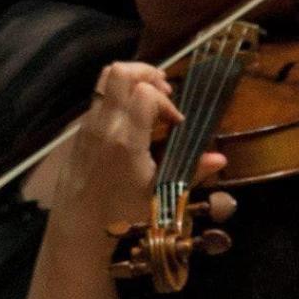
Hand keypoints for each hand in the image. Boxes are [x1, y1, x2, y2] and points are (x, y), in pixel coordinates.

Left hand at [44, 61, 230, 246]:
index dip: (166, 102)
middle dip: (148, 73)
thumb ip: (189, 171)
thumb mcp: (159, 194)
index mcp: (125, 140)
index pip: (146, 93)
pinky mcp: (81, 128)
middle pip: (120, 72)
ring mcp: (89, 124)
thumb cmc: (120, 214)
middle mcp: (104, 124)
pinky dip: (119, 95)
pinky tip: (133, 117)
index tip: (176, 124)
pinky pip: (99, 96)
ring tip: (151, 97)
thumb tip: (220, 158)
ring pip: (106, 78)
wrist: (77, 226)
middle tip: (166, 91)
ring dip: (132, 80)